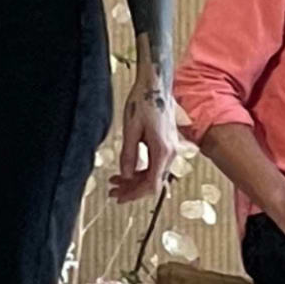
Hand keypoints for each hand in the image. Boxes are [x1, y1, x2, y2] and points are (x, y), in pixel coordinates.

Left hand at [108, 67, 182, 203]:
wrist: (155, 85)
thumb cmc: (144, 101)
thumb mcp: (131, 129)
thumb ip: (128, 154)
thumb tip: (125, 175)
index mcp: (163, 150)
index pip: (152, 184)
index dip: (135, 194)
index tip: (120, 198)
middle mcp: (171, 151)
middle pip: (153, 182)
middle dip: (132, 189)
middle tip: (113, 192)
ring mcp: (170, 148)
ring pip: (154, 174)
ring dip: (136, 180)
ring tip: (116, 181)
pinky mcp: (167, 143)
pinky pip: (155, 164)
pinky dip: (141, 170)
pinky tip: (128, 169)